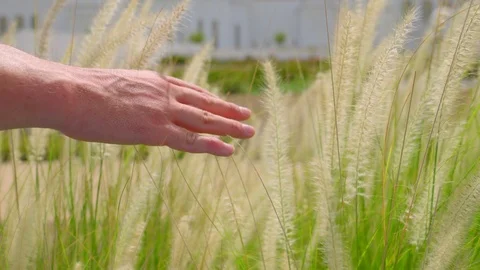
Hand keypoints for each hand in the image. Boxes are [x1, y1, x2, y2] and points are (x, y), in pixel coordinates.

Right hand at [59, 68, 254, 155]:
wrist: (70, 93)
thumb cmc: (80, 92)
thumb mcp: (112, 87)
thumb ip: (129, 95)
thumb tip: (125, 104)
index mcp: (154, 81)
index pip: (190, 90)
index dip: (209, 98)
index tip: (222, 103)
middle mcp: (164, 93)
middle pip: (203, 103)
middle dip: (227, 110)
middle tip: (246, 115)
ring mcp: (162, 111)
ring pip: (204, 120)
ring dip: (229, 127)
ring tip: (249, 132)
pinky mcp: (155, 130)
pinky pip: (191, 140)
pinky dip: (212, 145)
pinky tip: (229, 149)